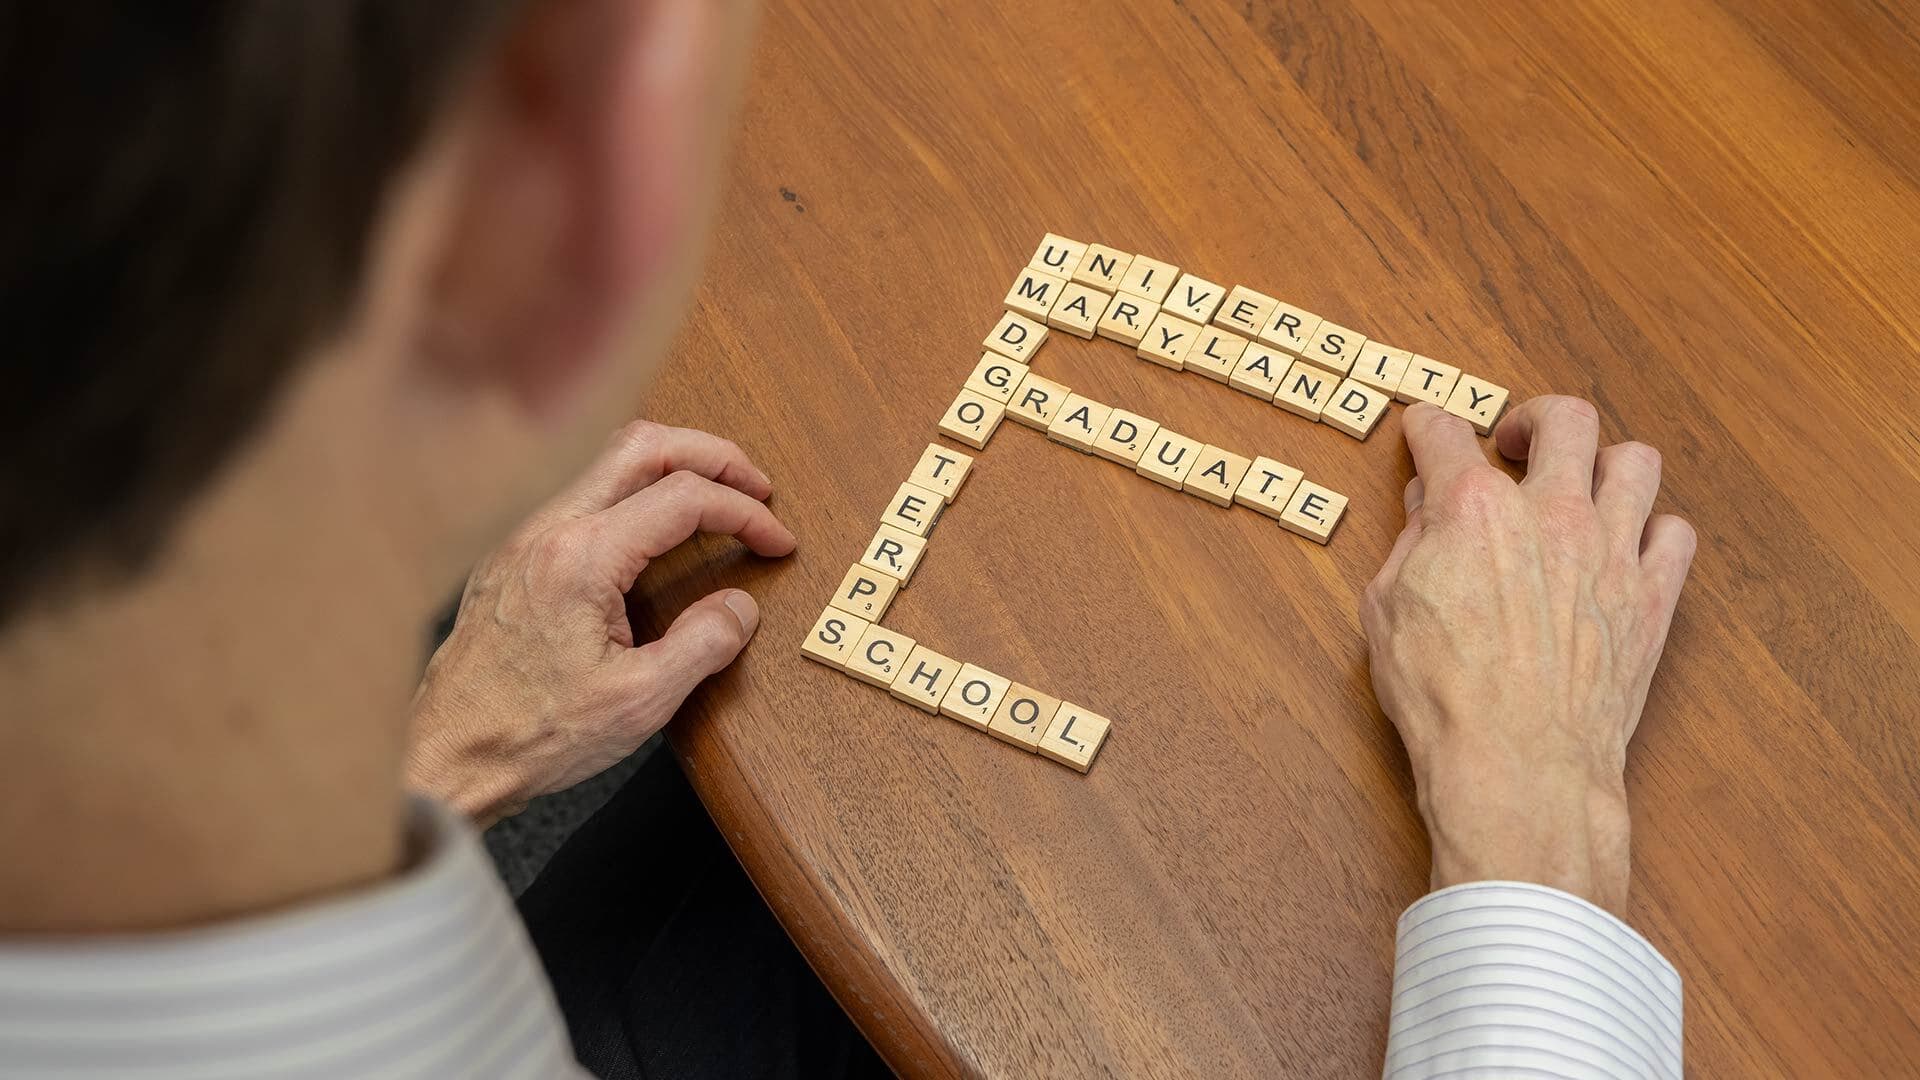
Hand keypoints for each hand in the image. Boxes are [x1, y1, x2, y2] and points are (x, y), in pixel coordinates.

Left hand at [405, 421, 796, 825]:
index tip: (777, 540)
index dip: (745, 513)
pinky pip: (581, 494)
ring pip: (607, 462)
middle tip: (755, 488)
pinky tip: (654, 531)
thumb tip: (740, 607)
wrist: (447, 757)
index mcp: (582, 558)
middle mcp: (547, 530)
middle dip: (712, 456)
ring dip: (670, 468)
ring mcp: (524, 539)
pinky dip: (633, 493)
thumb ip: (702, 644)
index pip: (684, 498)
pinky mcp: (513, 558)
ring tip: (714, 498)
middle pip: (643, 446)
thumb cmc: (531, 735)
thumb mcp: (640, 701)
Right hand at [1360, 397, 1695, 910]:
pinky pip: (1676, 533)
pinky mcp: (1651, 598)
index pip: (1446, 434)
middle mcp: (1550, 514)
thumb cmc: (1444, 697)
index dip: (1428, 428)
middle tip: (1515, 445)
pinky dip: (1652, 531)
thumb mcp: (1387, 612)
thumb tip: (1425, 509)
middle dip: (1534, 420)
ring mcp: (1611, 551)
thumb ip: (1410, 545)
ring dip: (1604, 464)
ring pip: (1635, 461)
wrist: (1517, 763)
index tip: (1428, 433)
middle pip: (1565, 420)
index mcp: (1473, 509)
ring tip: (1580, 487)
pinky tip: (1625, 548)